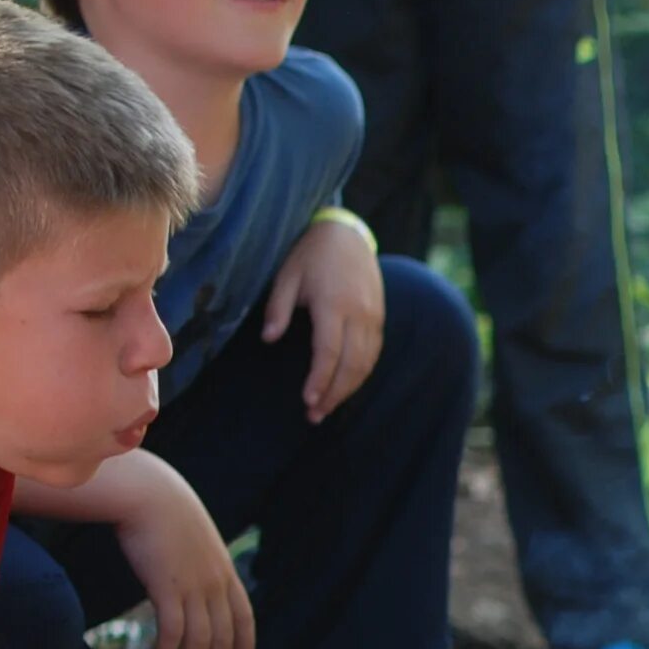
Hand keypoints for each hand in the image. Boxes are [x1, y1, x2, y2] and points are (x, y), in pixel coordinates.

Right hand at [114, 453, 254, 648]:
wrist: (149, 494)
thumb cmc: (164, 512)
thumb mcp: (192, 538)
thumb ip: (197, 562)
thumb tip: (188, 577)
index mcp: (224, 571)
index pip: (244, 616)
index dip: (246, 643)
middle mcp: (214, 582)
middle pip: (224, 636)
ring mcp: (193, 586)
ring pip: (200, 640)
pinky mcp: (167, 588)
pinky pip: (172, 631)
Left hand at [262, 215, 386, 420]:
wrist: (347, 233)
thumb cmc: (311, 254)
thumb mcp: (287, 275)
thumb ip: (278, 308)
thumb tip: (269, 340)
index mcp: (334, 304)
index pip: (329, 352)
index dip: (320, 379)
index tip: (308, 400)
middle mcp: (359, 313)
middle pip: (352, 365)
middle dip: (334, 394)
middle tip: (316, 415)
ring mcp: (373, 317)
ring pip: (366, 363)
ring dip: (348, 389)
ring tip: (328, 407)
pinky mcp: (379, 318)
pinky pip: (373, 354)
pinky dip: (360, 374)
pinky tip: (345, 386)